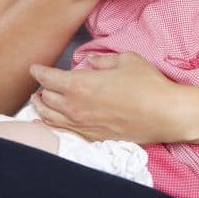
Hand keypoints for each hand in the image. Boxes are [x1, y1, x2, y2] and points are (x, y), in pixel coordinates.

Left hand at [29, 53, 186, 142]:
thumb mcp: (126, 60)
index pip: (48, 78)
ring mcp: (83, 125)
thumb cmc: (147, 84)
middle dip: (40, 89)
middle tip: (40, 84)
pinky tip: (50, 122)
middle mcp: (75, 107)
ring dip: (41, 108)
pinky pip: (64, 132)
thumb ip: (102, 60)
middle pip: (46, 98)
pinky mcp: (93, 137)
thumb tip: (90, 62)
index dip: (38, 71)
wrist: (164, 114)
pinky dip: (51, 125)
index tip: (34, 68)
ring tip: (39, 102)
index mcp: (80, 84)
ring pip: (50, 118)